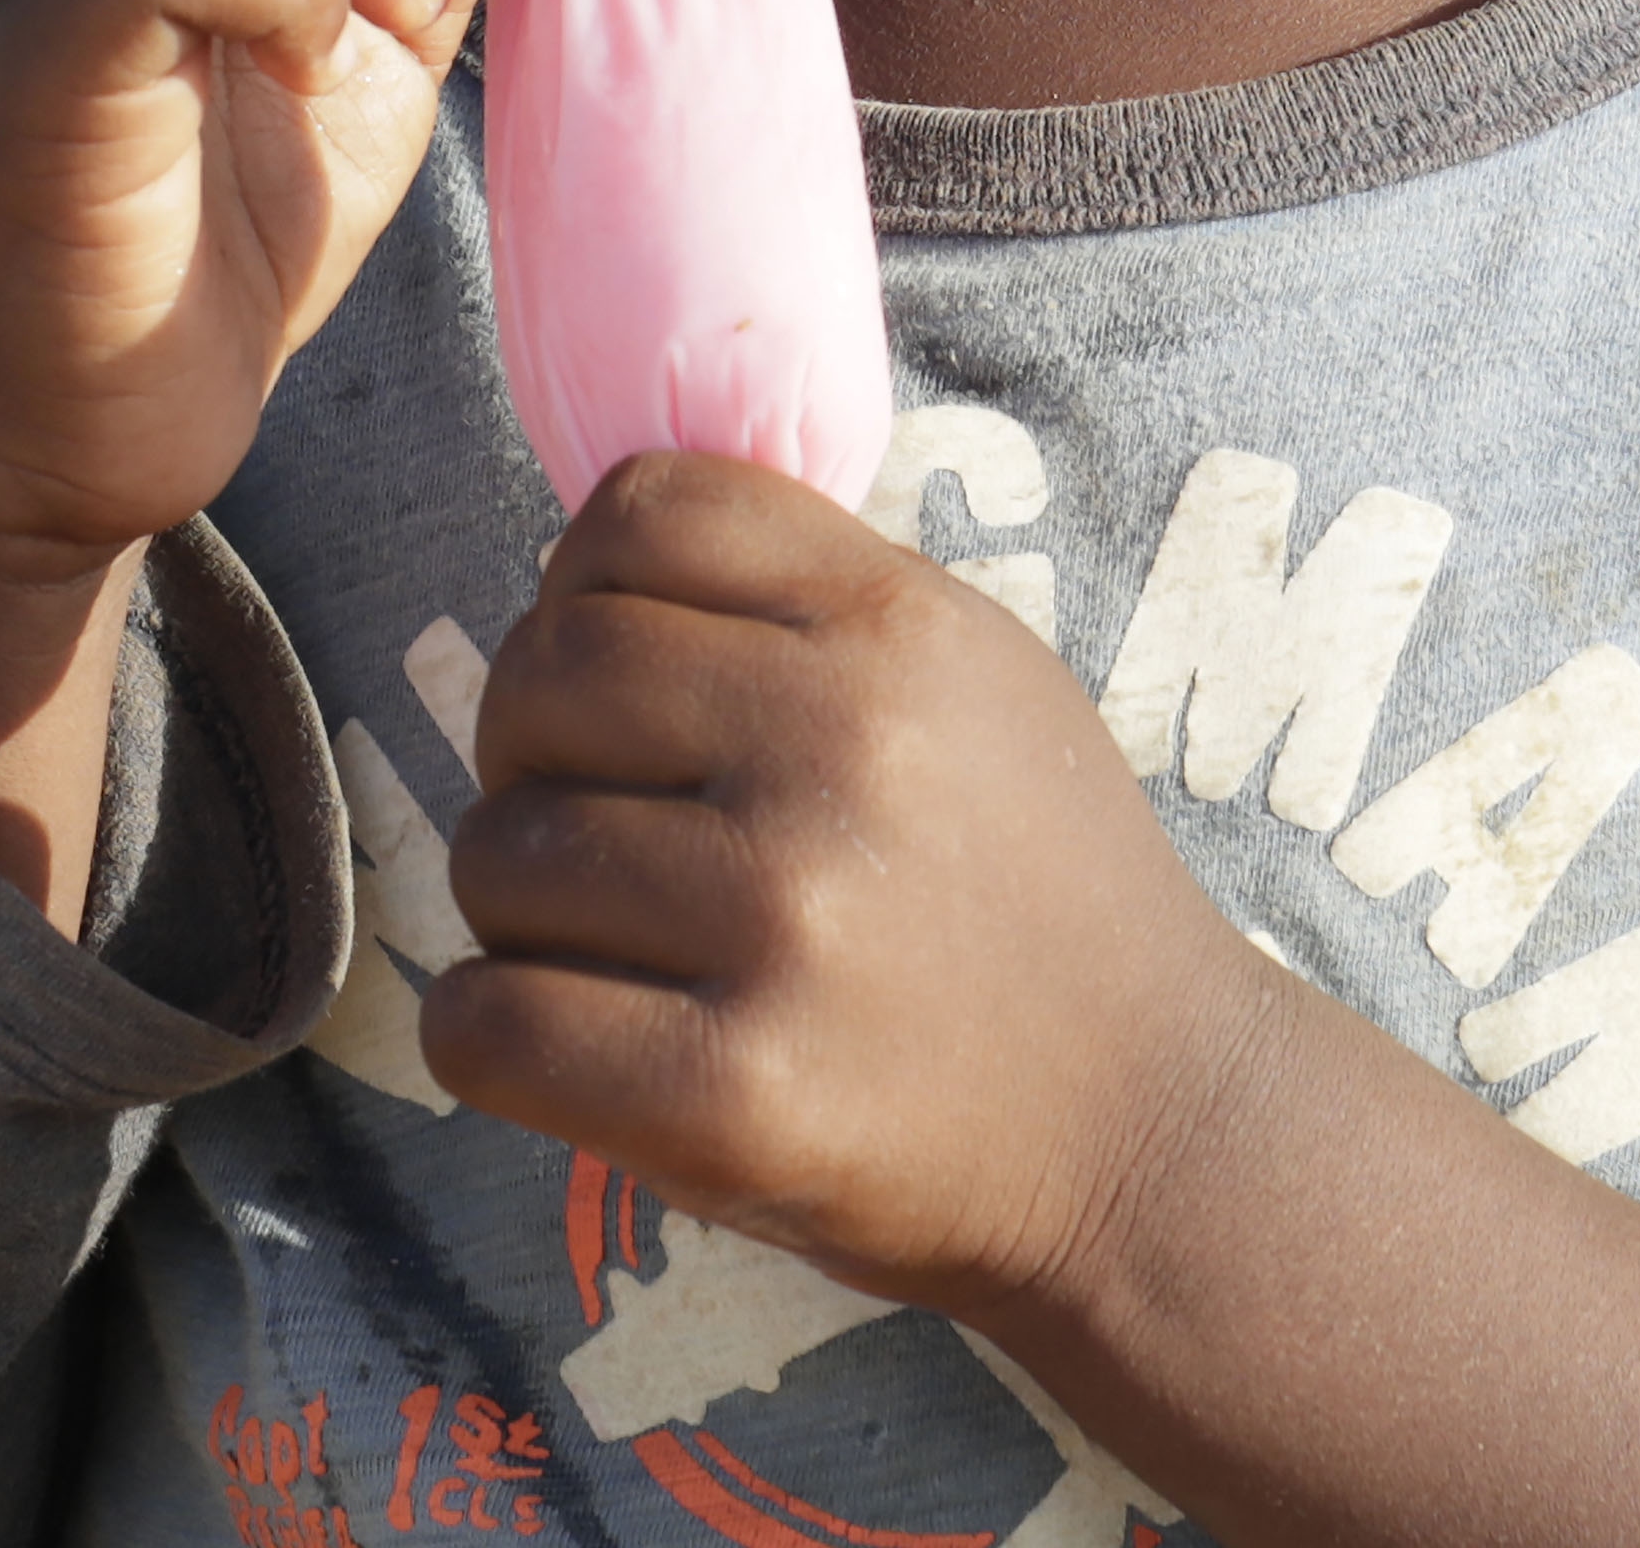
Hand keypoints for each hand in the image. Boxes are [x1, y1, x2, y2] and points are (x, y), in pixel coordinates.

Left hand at [432, 453, 1298, 1324]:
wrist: (1156, 1130)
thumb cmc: (1040, 898)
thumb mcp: (977, 682)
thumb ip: (809, 602)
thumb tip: (584, 575)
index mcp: (897, 628)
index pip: (639, 509)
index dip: (586, 589)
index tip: (620, 683)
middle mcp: (840, 752)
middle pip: (540, 673)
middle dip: (529, 750)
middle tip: (598, 827)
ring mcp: (785, 924)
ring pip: (496, 852)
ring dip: (519, 908)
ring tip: (619, 948)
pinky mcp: (733, 1099)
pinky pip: (484, 1026)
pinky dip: (490, 1037)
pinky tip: (573, 1043)